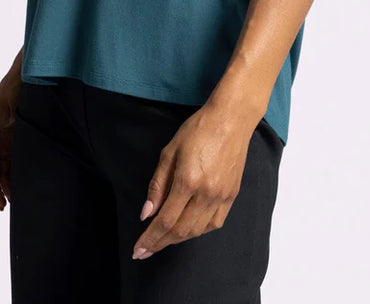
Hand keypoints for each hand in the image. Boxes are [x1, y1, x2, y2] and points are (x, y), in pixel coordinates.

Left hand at [131, 102, 257, 259]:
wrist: (231, 119)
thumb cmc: (198, 129)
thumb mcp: (170, 152)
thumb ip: (157, 185)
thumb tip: (146, 214)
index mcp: (188, 181)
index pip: (165, 220)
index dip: (150, 239)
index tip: (138, 250)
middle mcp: (206, 194)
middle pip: (180, 230)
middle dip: (160, 243)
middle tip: (145, 251)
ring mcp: (222, 196)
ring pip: (197, 230)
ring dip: (178, 239)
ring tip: (163, 240)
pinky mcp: (232, 195)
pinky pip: (214, 223)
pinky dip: (198, 231)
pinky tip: (187, 229)